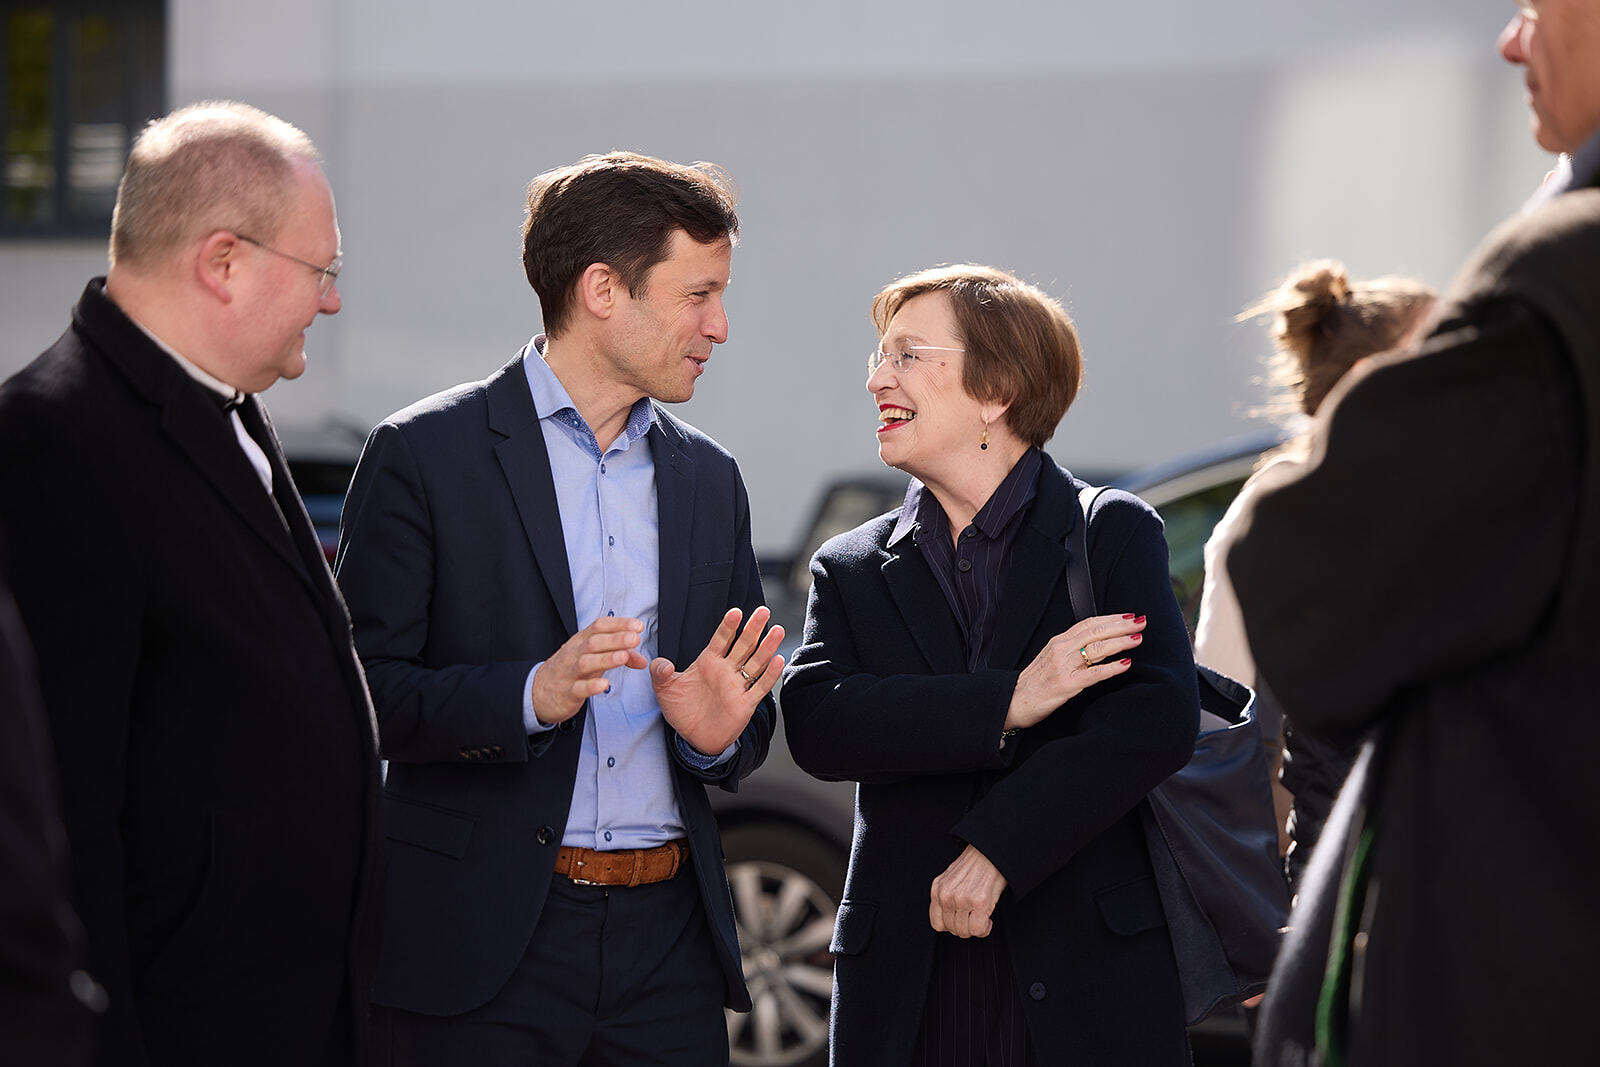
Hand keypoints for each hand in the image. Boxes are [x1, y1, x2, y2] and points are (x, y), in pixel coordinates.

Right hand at [529, 616, 647, 725]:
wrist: (537, 692)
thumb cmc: (570, 670)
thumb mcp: (593, 659)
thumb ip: (618, 656)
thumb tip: (642, 659)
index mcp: (581, 641)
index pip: (599, 627)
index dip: (618, 624)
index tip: (637, 625)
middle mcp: (575, 654)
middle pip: (594, 642)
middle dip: (616, 639)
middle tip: (635, 638)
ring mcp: (569, 673)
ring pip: (586, 663)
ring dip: (606, 659)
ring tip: (624, 657)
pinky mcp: (567, 692)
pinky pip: (578, 688)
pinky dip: (591, 686)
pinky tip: (605, 684)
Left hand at [652, 606, 783, 755]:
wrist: (694, 738)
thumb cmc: (682, 710)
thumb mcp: (664, 689)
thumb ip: (661, 673)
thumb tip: (661, 663)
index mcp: (708, 662)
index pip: (721, 639)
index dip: (728, 626)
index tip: (735, 612)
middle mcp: (726, 671)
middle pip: (743, 645)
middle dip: (753, 628)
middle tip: (763, 611)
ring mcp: (737, 686)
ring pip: (755, 663)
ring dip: (767, 647)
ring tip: (778, 630)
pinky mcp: (745, 704)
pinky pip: (760, 687)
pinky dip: (769, 675)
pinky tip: (777, 661)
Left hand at [929, 845, 1006, 937]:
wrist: (990, 852)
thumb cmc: (974, 866)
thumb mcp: (950, 879)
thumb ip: (945, 897)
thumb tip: (950, 921)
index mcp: (937, 889)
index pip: (937, 924)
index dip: (951, 926)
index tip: (962, 921)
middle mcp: (946, 895)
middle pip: (952, 929)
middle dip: (966, 928)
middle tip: (975, 919)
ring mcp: (961, 899)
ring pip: (965, 931)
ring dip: (975, 929)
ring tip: (982, 917)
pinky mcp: (979, 902)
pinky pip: (977, 929)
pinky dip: (985, 929)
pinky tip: (988, 920)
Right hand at [1006, 613, 1145, 730]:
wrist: (1013, 701)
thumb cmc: (1035, 682)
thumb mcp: (1051, 658)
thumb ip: (1071, 649)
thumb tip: (1096, 644)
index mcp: (1058, 641)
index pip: (1089, 623)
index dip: (1111, 618)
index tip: (1130, 616)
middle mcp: (1061, 649)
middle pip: (1096, 631)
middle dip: (1121, 626)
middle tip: (1141, 622)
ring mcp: (1063, 666)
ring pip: (1097, 648)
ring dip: (1121, 642)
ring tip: (1138, 639)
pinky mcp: (1066, 684)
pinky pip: (1093, 674)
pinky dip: (1112, 668)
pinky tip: (1126, 664)